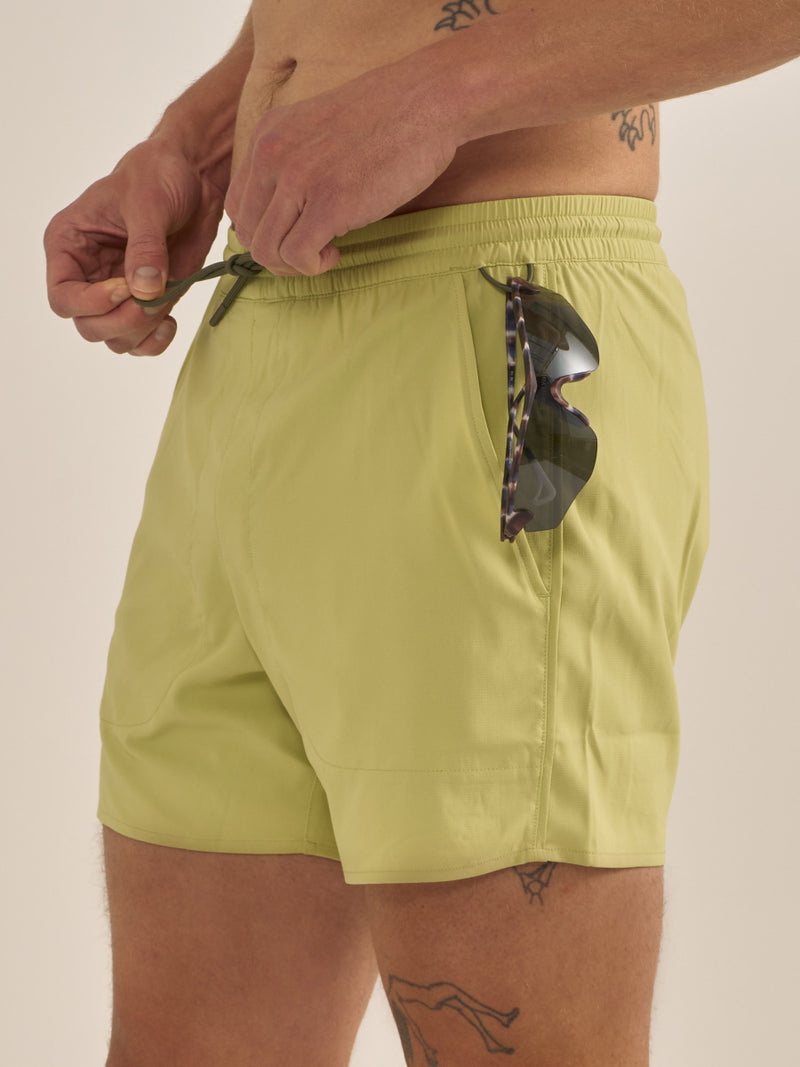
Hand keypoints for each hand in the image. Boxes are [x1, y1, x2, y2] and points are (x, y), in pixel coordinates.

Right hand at [44, 140, 224, 355]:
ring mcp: (117, 293)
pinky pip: (141, 341)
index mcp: (69, 246)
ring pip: (115, 339)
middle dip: (120, 320)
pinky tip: (169, 323)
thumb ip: (146, 246)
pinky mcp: (146, 301)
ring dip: (140, 331)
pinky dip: (154, 342)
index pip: (63, 296)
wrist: (192, 179)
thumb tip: (145, 290)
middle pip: (88, 326)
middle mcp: (87, 275)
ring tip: (163, 303)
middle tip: (151, 300)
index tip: (124, 288)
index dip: (91, 303)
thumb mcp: (148, 203)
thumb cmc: (158, 176)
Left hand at [224, 62, 458, 275]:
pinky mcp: (329, 203)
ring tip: (324, 251)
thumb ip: (292, 162)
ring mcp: (299, 180)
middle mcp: (273, 156)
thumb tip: (283, 214)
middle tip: (310, 252)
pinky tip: (335, 252)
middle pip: (248, 233)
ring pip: (267, 250)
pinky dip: (314, 266)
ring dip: (294, 265)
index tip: (294, 233)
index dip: (262, 231)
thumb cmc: (384, 118)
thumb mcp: (317, 129)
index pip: (238, 205)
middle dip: (276, 254)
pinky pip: (298, 256)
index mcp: (267, 136)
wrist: (425, 101)